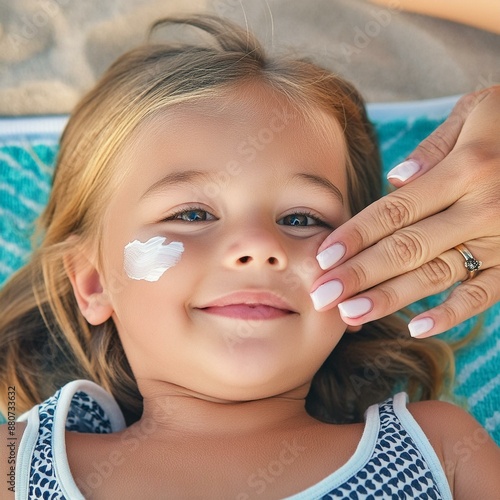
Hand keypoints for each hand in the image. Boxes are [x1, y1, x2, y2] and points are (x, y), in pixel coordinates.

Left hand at [311, 86, 499, 337]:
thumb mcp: (478, 112)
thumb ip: (434, 148)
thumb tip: (395, 179)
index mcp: (466, 168)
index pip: (395, 209)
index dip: (355, 235)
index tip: (322, 258)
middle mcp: (482, 207)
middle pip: (406, 248)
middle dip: (359, 275)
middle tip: (321, 296)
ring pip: (437, 274)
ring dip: (391, 298)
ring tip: (350, 315)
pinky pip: (486, 294)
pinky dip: (454, 313)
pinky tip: (418, 328)